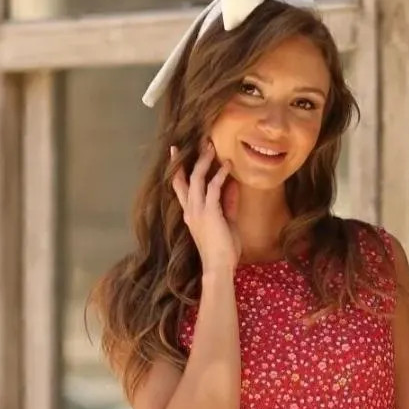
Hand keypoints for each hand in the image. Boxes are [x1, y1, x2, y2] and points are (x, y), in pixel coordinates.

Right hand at [170, 140, 241, 273]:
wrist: (219, 267)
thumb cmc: (223, 250)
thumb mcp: (227, 222)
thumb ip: (228, 203)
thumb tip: (233, 185)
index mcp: (191, 213)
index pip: (180, 187)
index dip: (177, 169)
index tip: (176, 152)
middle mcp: (190, 209)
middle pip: (184, 178)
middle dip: (189, 158)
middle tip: (200, 142)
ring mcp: (198, 210)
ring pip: (197, 178)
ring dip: (205, 160)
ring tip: (212, 146)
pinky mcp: (209, 212)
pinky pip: (213, 187)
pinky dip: (220, 174)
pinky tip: (227, 166)